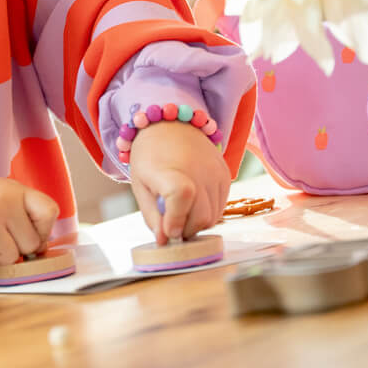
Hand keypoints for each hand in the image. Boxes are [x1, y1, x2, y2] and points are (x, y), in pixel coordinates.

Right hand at [0, 175, 58, 272]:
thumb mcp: (2, 196)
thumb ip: (24, 217)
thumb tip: (40, 251)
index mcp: (15, 190)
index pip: (49, 212)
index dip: (42, 232)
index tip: (24, 234)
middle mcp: (2, 200)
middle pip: (29, 246)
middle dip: (12, 248)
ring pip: (7, 259)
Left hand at [129, 120, 230, 242]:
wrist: (170, 125)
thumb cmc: (150, 157)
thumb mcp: (141, 186)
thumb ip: (152, 216)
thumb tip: (164, 241)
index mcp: (171, 170)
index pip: (181, 196)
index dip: (176, 220)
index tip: (168, 230)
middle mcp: (199, 170)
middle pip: (201, 218)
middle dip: (185, 230)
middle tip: (172, 225)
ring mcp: (216, 172)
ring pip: (213, 217)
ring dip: (197, 223)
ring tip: (181, 212)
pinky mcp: (226, 175)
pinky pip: (221, 207)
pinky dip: (207, 212)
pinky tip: (193, 202)